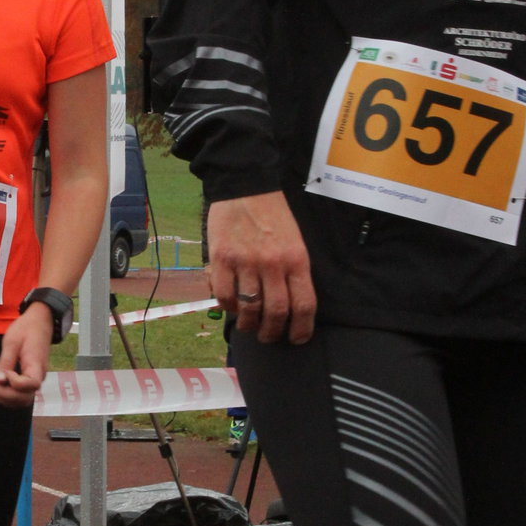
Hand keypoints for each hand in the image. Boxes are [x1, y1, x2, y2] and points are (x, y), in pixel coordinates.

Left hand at [0, 309, 52, 408]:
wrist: (39, 322)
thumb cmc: (26, 328)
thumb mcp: (11, 341)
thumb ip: (5, 362)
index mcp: (36, 364)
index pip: (31, 385)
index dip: (15, 384)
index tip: (6, 373)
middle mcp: (38, 375)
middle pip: (24, 398)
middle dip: (5, 395)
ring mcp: (35, 378)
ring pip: (22, 399)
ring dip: (4, 398)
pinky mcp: (30, 378)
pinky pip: (20, 393)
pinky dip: (7, 395)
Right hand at [207, 192, 316, 343]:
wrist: (245, 187)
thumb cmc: (273, 216)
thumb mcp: (295, 242)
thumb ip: (294, 273)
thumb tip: (289, 309)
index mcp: (296, 259)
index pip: (303, 305)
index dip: (301, 330)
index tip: (296, 339)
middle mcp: (273, 263)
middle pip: (275, 313)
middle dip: (272, 333)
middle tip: (268, 337)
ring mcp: (246, 262)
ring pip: (249, 309)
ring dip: (248, 324)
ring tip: (248, 325)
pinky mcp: (222, 258)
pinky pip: (224, 296)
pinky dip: (227, 307)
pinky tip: (231, 305)